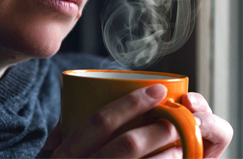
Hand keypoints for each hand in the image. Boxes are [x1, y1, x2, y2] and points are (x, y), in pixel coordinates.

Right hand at [42, 84, 232, 157]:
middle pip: (129, 144)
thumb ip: (69, 132)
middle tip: (182, 119)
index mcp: (65, 156)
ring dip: (171, 155)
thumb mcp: (58, 155)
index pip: (100, 122)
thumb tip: (86, 99)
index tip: (159, 90)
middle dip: (160, 129)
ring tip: (185, 146)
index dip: (132, 103)